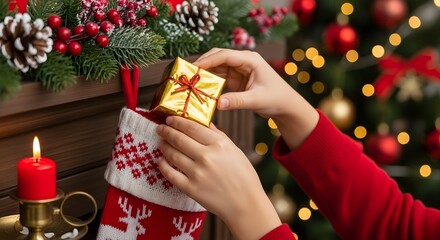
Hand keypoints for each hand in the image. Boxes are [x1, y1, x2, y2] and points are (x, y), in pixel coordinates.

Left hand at [156, 116, 280, 239]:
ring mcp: (197, 173)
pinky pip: (170, 173)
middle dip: (166, 131)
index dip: (178, 121)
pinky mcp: (191, 188)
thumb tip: (205, 124)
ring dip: (164, 146)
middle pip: (179, 139)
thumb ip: (219, 135)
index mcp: (219, 144)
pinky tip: (161, 161)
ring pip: (173, 154)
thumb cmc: (243, 177)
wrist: (245, 204)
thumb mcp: (235, 150)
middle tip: (160, 128)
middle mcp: (207, 157)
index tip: (170, 118)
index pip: (192, 127)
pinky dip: (163, 165)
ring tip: (161, 143)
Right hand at [194, 48, 318, 148]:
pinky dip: (209, 82)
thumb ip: (237, 101)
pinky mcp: (236, 79)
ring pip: (216, 67)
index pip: (225, 55)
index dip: (208, 60)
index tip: (193, 68)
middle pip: (217, 58)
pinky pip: (218, 77)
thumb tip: (217, 104)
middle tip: (186, 74)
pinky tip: (200, 88)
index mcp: (250, 60)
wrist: (285, 106)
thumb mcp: (256, 100)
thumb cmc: (276, 99)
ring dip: (204, 74)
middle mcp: (243, 61)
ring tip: (189, 82)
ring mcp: (238, 69)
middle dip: (202, 65)